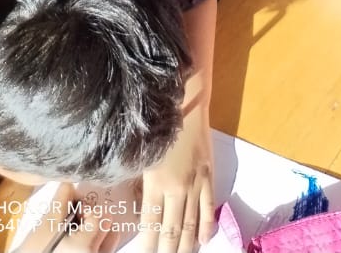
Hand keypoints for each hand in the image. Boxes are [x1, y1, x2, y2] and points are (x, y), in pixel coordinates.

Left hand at [135, 115, 215, 252]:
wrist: (186, 101)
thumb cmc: (157, 124)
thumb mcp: (141, 153)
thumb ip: (138, 180)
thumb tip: (132, 205)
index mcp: (155, 182)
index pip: (150, 225)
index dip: (147, 246)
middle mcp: (177, 188)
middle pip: (172, 231)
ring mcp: (195, 183)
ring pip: (191, 224)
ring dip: (187, 247)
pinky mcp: (208, 175)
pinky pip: (208, 206)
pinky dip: (207, 226)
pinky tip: (204, 240)